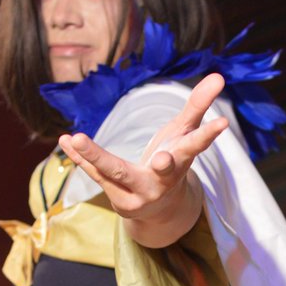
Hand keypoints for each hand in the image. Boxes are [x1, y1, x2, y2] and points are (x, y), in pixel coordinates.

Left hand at [58, 73, 227, 244]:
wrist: (159, 209)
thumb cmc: (173, 162)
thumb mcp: (183, 134)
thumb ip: (198, 105)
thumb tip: (218, 76)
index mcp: (181, 163)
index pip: (196, 147)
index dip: (208, 135)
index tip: (223, 123)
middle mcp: (161, 181)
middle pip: (159, 171)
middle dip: (160, 166)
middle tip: (161, 159)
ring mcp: (136, 192)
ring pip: (115, 172)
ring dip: (95, 156)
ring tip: (75, 137)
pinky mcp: (114, 195)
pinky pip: (93, 173)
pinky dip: (78, 156)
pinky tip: (63, 140)